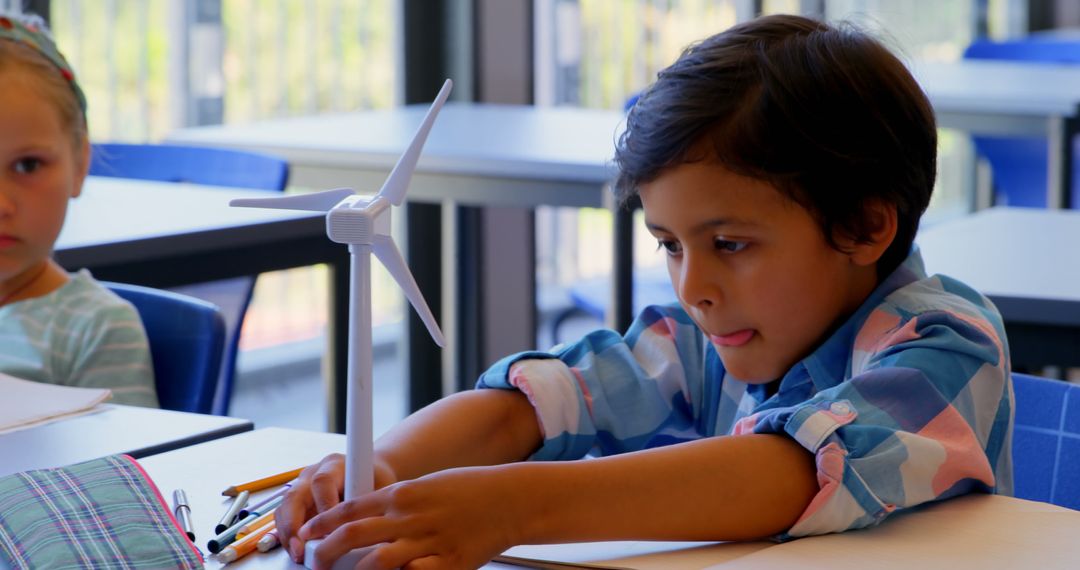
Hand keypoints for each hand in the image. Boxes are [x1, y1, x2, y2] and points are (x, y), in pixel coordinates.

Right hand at [276, 454, 398, 562]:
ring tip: (298, 554)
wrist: (368, 472)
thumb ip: (368, 505)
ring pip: (284, 507)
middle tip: (301, 548)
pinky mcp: (296, 502)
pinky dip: (287, 535)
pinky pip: (283, 518)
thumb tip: (358, 532)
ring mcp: (302, 487)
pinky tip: (297, 550)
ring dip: (288, 533)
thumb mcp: (379, 487)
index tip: (331, 529)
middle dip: (294, 525)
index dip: (323, 506)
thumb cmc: (375, 480)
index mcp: (335, 465)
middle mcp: (313, 473)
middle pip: (294, 495)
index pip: (323, 482)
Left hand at [299, 465, 522, 569]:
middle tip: (314, 561)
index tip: (308, 533)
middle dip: (326, 552)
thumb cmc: (468, 490)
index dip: (322, 523)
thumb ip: (394, 503)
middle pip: (353, 535)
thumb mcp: (425, 486)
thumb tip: (362, 517)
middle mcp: (411, 516)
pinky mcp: (447, 564)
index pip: (350, 507)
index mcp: (403, 493)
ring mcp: (428, 542)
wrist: (508, 500)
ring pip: (375, 561)